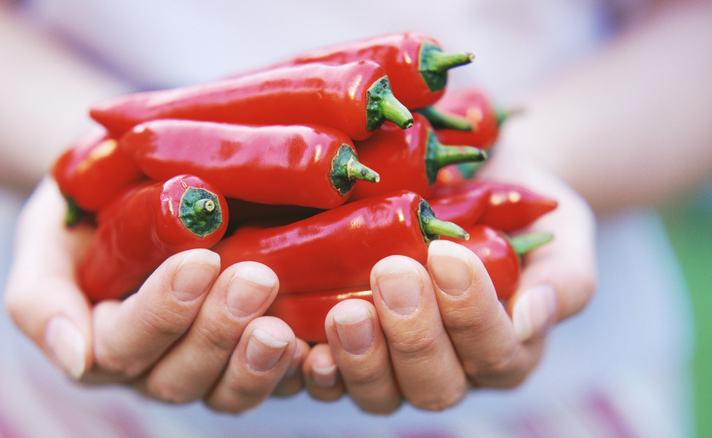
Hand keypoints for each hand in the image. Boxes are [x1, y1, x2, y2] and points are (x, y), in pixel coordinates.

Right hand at [4, 178, 308, 412]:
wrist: (138, 176)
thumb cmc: (87, 204)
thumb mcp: (45, 237)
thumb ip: (41, 296)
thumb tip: (75, 359)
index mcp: (100, 341)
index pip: (126, 345)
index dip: (163, 311)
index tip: (199, 260)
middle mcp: (154, 363)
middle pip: (182, 376)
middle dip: (218, 331)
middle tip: (255, 280)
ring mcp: (208, 362)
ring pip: (229, 390)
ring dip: (258, 361)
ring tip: (283, 325)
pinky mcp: (252, 351)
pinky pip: (276, 380)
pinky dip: (297, 370)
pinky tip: (316, 346)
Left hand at [301, 149, 596, 412]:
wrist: (466, 179)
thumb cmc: (516, 208)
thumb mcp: (561, 234)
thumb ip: (561, 279)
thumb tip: (531, 319)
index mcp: (505, 350)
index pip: (495, 354)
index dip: (472, 314)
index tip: (448, 255)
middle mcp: (450, 370)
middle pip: (434, 386)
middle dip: (414, 335)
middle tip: (394, 272)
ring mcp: (393, 367)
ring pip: (379, 394)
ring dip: (361, 356)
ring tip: (347, 309)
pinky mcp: (346, 351)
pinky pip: (328, 380)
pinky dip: (315, 370)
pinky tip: (303, 342)